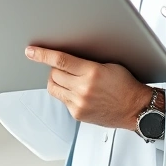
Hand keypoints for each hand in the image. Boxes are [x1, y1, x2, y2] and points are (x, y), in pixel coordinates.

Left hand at [26, 46, 151, 129]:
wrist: (135, 108)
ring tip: (68, 80)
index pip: (60, 60)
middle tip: (64, 67)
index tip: (31, 51)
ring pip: (53, 88)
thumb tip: (64, 58)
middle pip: (54, 74)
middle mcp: (83, 89)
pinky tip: (78, 92)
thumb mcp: (108, 65)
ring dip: (57, 81)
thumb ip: (86, 62)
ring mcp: (79, 103)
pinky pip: (62, 100)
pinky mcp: (77, 114)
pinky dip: (66, 94)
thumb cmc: (125, 85)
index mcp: (92, 72)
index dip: (42, 55)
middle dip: (55, 68)